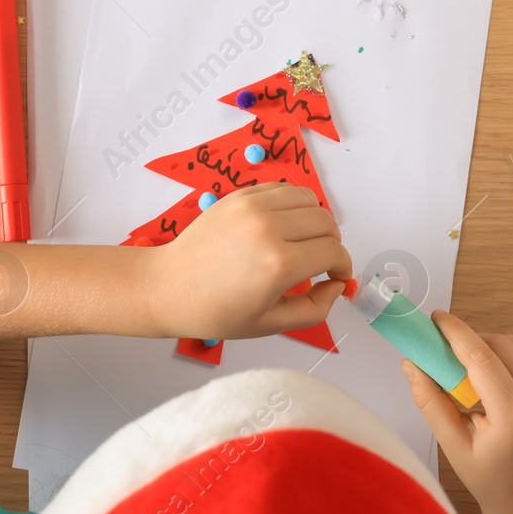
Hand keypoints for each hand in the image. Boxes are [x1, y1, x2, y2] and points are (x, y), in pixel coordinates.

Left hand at [143, 183, 353, 340]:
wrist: (169, 287)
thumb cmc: (216, 311)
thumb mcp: (271, 323)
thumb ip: (315, 308)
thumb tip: (336, 286)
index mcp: (279, 264)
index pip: (333, 252)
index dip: (343, 266)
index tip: (338, 276)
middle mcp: (269, 228)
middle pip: (326, 223)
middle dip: (333, 244)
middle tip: (322, 262)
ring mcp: (252, 207)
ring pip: (309, 199)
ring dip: (316, 221)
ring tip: (304, 242)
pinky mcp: (239, 195)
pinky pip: (283, 189)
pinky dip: (293, 205)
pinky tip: (284, 226)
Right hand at [403, 311, 512, 513]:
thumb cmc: (487, 477)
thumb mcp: (451, 445)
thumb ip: (430, 401)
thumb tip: (410, 363)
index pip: (483, 358)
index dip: (457, 332)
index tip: (435, 318)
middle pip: (498, 345)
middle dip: (467, 339)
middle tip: (442, 350)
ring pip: (512, 344)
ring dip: (484, 345)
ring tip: (464, 369)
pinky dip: (500, 354)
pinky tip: (486, 376)